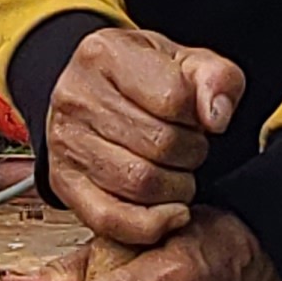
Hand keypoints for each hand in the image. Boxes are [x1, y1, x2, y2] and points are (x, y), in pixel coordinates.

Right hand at [44, 26, 245, 249]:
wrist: (96, 91)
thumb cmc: (144, 78)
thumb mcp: (187, 61)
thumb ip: (217, 78)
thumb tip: (216, 117)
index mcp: (105, 55)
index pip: (172, 98)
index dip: (198, 117)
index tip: (195, 118)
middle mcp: (76, 97)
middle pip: (159, 144)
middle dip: (191, 154)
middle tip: (190, 148)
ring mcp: (66, 143)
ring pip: (140, 184)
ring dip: (176, 188)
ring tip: (177, 172)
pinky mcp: (64, 183)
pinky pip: (110, 219)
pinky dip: (149, 225)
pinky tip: (170, 214)